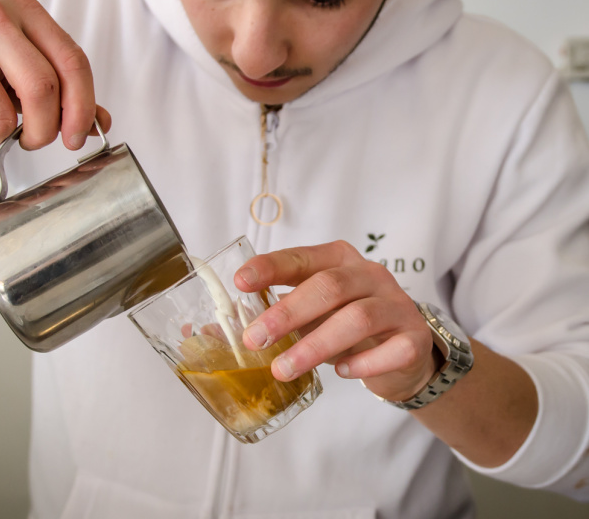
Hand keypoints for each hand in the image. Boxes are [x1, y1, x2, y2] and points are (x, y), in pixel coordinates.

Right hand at [0, 0, 110, 167]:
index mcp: (23, 11)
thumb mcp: (10, 64)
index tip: (76, 138)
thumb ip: (56, 89)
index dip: (83, 107)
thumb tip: (100, 122)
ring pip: (1, 116)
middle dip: (43, 131)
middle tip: (31, 142)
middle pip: (43, 89)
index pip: (73, 61)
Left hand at [234, 240, 436, 402]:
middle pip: (328, 286)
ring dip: (315, 344)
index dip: (271, 267)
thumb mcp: (309, 317)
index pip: (302, 257)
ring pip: (357, 317)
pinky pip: (390, 350)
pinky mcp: (414, 337)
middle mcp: (369, 275)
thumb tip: (215, 333)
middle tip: (256, 338)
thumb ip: (272, 319)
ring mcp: (396, 304)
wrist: (404, 352)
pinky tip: (340, 372)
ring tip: (285, 368)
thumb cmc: (346, 326)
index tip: (241, 281)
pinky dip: (361, 363)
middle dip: (287, 312)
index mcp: (339, 260)